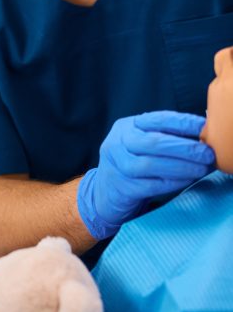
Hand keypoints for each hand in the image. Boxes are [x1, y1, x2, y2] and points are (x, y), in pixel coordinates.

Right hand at [77, 111, 214, 239]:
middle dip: (184, 148)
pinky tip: (186, 180)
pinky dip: (172, 183)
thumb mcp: (142, 143)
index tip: (204, 127)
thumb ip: (167, 136)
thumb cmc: (132, 164)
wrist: (104, 192)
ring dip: (181, 167)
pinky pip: (150, 185)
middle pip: (153, 142)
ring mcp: (117, 166)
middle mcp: (118, 143)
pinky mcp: (122, 188)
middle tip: (207, 153)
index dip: (183, 122)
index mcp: (126, 126)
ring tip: (201, 169)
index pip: (157, 119)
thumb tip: (204, 133)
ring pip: (151, 165)